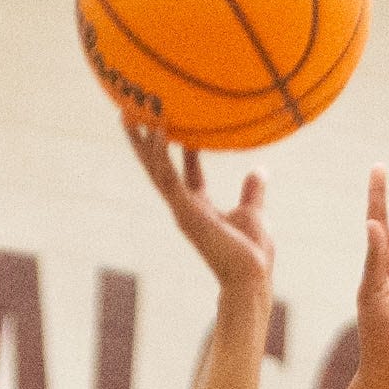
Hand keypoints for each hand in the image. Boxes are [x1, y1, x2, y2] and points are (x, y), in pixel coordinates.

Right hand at [126, 122, 272, 297]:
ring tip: (128, 114)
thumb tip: (259, 169)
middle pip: (158, 169)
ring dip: (141, 142)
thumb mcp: (253, 212)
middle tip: (131, 118)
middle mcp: (184, 207)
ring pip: (155, 169)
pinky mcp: (184, 210)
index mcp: (199, 208)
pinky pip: (168, 176)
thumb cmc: (252, 253)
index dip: (183, 152)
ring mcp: (181, 209)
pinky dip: (162, 154)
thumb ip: (252, 191)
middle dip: (143, 145)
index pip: (186, 174)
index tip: (181, 129)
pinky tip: (158, 130)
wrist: (251, 275)